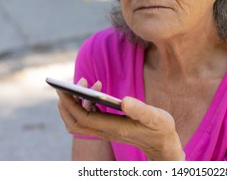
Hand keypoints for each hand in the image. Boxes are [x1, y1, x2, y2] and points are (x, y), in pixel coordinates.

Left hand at [56, 80, 184, 160]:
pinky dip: (85, 104)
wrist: (163, 144)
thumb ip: (141, 110)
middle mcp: (106, 132)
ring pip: (78, 122)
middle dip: (67, 103)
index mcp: (114, 128)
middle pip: (74, 123)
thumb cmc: (160, 129)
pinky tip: (96, 90)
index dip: (70, 104)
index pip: (83, 118)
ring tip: (85, 82)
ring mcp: (105, 131)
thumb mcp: (156, 118)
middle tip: (74, 82)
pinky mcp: (107, 127)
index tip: (63, 88)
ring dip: (74, 102)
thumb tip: (124, 100)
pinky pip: (87, 118)